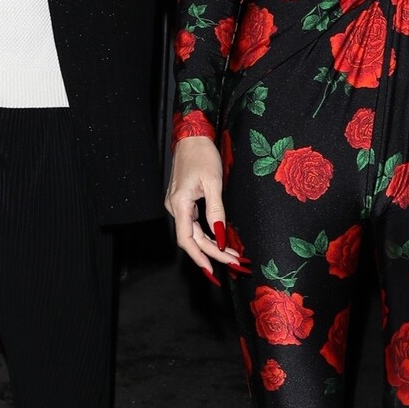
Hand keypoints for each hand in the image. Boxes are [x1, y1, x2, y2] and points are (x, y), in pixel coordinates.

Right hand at [164, 135, 244, 282]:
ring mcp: (177, 204)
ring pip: (194, 232)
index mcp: (179, 203)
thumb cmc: (202, 155)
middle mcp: (175, 207)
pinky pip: (194, 222)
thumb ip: (216, 210)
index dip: (200, 257)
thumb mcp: (213, 183)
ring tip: (230, 254)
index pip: (188, 240)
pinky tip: (219, 239)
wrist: (192, 137)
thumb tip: (221, 234)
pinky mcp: (183, 200)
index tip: (214, 269)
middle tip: (234, 261)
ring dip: (211, 244)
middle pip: (193, 238)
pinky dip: (207, 233)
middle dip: (213, 252)